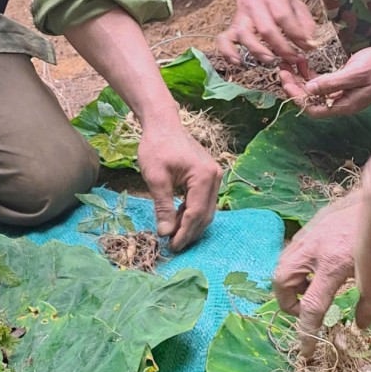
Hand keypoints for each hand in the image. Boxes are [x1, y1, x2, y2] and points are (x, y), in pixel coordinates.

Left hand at [137, 119, 219, 251]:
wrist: (162, 125)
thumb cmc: (156, 147)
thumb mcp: (156, 178)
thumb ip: (163, 206)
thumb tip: (165, 233)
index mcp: (204, 177)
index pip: (196, 213)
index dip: (184, 232)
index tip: (172, 246)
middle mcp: (214, 177)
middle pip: (205, 214)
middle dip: (189, 232)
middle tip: (173, 246)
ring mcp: (214, 176)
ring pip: (206, 209)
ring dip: (191, 224)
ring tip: (174, 235)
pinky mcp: (208, 176)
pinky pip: (203, 200)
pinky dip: (191, 212)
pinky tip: (178, 218)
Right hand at [217, 0, 315, 67]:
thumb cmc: (278, 0)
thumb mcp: (297, 4)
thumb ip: (306, 23)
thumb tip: (310, 44)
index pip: (283, 16)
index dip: (296, 34)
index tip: (307, 47)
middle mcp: (254, 6)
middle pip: (264, 28)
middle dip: (280, 46)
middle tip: (292, 58)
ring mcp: (240, 17)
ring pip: (243, 34)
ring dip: (257, 50)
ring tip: (270, 60)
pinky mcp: (232, 27)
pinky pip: (224, 39)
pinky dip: (228, 52)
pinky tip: (238, 62)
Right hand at [273, 193, 360, 355]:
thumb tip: (360, 324)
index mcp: (332, 264)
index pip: (311, 307)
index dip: (306, 332)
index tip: (306, 350)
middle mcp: (313, 249)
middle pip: (281, 282)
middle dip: (288, 302)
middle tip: (306, 311)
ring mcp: (309, 235)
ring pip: (282, 264)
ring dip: (291, 284)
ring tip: (311, 291)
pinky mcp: (311, 225)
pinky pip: (293, 251)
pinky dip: (298, 266)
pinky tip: (318, 268)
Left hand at [279, 45, 370, 118]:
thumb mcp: (355, 73)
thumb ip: (332, 82)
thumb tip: (309, 89)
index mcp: (344, 105)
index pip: (314, 109)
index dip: (297, 97)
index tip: (286, 81)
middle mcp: (340, 102)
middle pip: (310, 99)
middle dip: (294, 85)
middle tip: (282, 68)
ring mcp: (341, 92)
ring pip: (313, 89)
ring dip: (300, 78)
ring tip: (288, 62)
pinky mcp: (341, 82)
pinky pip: (320, 81)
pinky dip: (309, 73)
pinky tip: (302, 61)